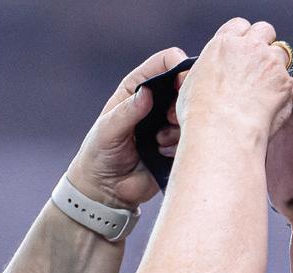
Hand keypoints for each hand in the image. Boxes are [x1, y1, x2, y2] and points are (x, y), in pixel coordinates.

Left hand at [65, 46, 191, 210]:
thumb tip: (147, 94)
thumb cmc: (100, 153)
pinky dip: (179, 144)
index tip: (181, 81)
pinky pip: (192, 137)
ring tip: (159, 140)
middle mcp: (157, 101)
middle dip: (184, 98)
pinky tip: (161, 152)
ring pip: (192, 112)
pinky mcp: (178, 144)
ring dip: (179, 125)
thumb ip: (127, 112)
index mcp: (138, 87)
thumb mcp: (108, 130)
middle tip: (171, 117)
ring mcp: (170, 122)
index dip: (177, 66)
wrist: (107, 190)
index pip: (165, 63)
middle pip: (186, 84)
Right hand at [176, 17, 292, 143]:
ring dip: (276, 67)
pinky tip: (273, 106)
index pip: (239, 25)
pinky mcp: (287, 86)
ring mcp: (272, 65)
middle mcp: (251, 49)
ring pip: (282, 54)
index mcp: (224, 44)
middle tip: (256, 64)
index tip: (240, 48)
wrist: (222, 132)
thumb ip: (201, 69)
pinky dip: (287, 94)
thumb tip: (192, 65)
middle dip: (263, 43)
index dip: (242, 36)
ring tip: (264, 88)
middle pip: (265, 30)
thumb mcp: (190, 83)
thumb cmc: (201, 113)